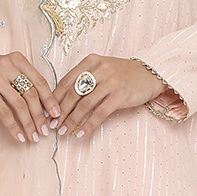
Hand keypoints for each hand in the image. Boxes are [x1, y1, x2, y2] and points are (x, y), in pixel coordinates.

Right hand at [0, 52, 58, 142]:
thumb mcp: (9, 70)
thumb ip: (25, 82)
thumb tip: (45, 109)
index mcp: (18, 60)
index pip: (39, 81)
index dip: (50, 99)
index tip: (56, 114)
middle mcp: (7, 66)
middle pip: (31, 94)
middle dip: (40, 115)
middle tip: (45, 131)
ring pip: (19, 105)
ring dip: (29, 123)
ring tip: (34, 136)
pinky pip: (4, 113)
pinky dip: (14, 127)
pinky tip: (19, 137)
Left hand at [51, 56, 166, 139]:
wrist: (149, 74)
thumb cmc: (122, 74)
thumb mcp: (101, 69)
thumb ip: (84, 80)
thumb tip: (61, 101)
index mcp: (90, 61)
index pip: (66, 81)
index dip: (54, 98)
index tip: (46, 112)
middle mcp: (99, 69)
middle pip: (73, 94)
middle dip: (61, 112)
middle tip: (52, 125)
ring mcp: (111, 82)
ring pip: (85, 104)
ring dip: (72, 120)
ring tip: (64, 131)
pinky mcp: (120, 95)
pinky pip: (100, 113)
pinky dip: (89, 125)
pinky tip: (81, 133)